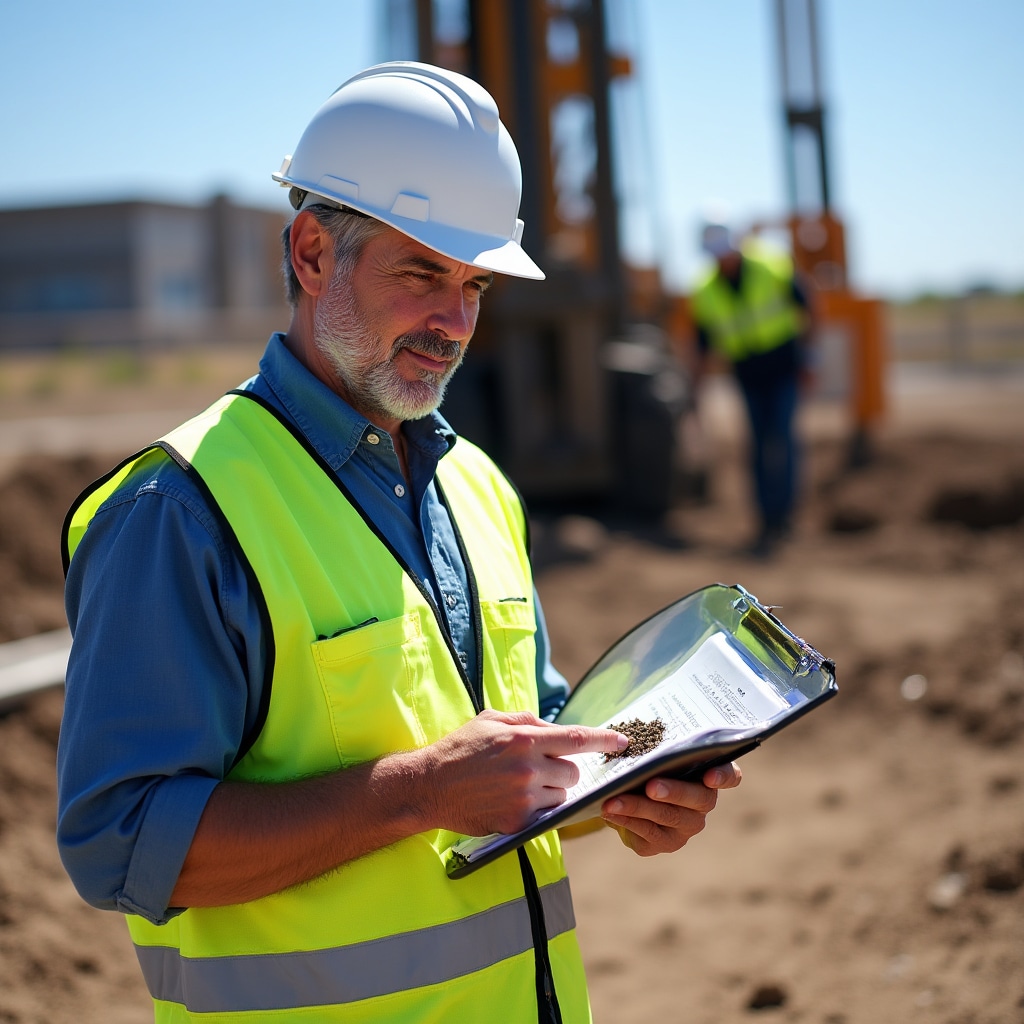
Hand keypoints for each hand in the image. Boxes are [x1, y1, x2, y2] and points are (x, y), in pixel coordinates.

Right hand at [422, 709, 627, 836]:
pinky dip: (536, 807)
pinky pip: (545, 815)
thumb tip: (554, 728)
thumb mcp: (490, 720)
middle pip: (572, 773)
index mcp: (524, 739)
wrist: (429, 786)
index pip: (576, 738)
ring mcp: (524, 798)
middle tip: (538, 767)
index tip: (623, 742)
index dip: (604, 740)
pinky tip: (511, 799)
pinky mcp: (517, 822)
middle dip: (563, 769)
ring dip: (550, 790)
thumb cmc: (460, 749)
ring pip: (561, 796)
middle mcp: (528, 769)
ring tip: (520, 784)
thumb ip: (526, 721)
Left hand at [600, 762, 741, 856]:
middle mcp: (703, 804)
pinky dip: (627, 820)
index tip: (710, 776)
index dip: (724, 776)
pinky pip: (648, 833)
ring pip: (668, 817)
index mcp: (707, 775)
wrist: (629, 798)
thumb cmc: (646, 768)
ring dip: (638, 807)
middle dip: (674, 792)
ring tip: (614, 800)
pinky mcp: (666, 843)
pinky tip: (610, 811)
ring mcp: (686, 827)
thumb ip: (654, 749)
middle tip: (651, 786)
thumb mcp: (652, 754)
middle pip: (698, 799)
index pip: (730, 776)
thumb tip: (627, 738)